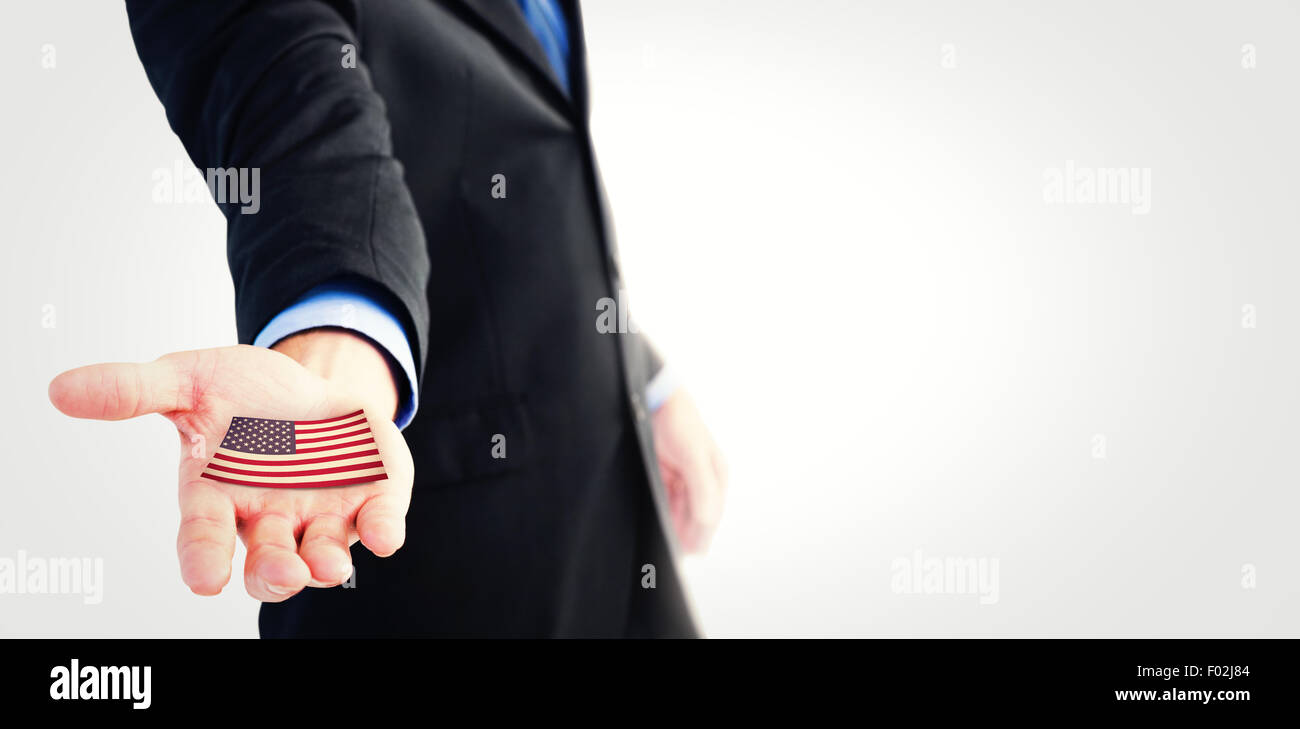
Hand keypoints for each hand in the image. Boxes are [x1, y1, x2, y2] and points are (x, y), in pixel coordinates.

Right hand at [47, 332, 413, 600]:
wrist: (311, 384)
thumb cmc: (245, 396)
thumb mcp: (191, 380)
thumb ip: (135, 390)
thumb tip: (61, 389)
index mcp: (220, 498)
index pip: (205, 540)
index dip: (203, 560)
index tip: (204, 580)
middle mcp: (270, 519)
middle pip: (267, 564)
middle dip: (272, 572)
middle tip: (279, 571)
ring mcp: (322, 516)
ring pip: (321, 555)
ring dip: (325, 563)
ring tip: (327, 565)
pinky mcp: (370, 501)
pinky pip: (378, 524)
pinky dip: (383, 531)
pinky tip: (386, 536)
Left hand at [651, 389, 726, 553]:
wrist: (654, 398)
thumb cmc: (679, 421)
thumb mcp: (694, 454)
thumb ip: (702, 488)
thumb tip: (708, 521)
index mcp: (716, 476)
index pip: (710, 514)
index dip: (700, 535)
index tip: (687, 554)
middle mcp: (701, 480)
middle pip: (695, 517)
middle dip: (685, 534)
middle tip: (669, 555)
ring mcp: (682, 479)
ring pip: (680, 513)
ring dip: (672, 527)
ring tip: (660, 546)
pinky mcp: (664, 476)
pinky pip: (665, 503)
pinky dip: (662, 515)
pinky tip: (653, 525)